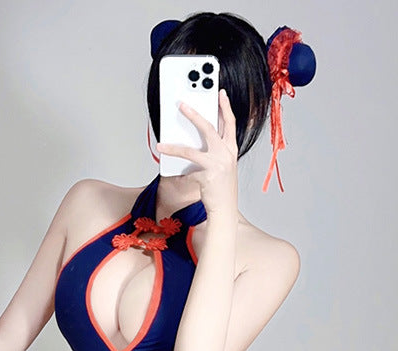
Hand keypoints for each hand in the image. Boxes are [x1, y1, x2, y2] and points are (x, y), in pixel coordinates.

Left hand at [155, 88, 237, 216]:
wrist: (225, 209)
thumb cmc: (220, 190)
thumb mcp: (220, 168)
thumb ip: (211, 153)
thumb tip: (192, 141)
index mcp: (232, 150)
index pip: (230, 124)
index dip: (226, 107)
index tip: (221, 93)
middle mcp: (228, 154)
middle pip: (212, 127)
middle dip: (196, 114)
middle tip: (183, 104)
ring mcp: (219, 163)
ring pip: (197, 144)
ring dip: (180, 137)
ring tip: (166, 134)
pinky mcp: (209, 173)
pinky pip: (188, 164)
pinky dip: (176, 160)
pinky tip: (165, 154)